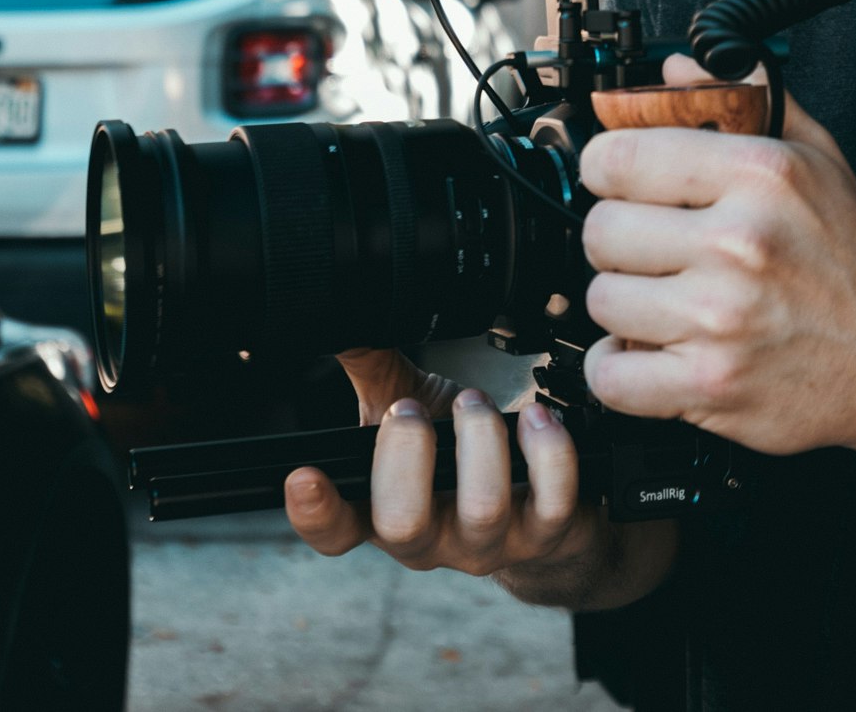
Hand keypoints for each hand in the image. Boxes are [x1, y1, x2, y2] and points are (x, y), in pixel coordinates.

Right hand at [283, 351, 622, 597]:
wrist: (542, 509)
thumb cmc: (462, 458)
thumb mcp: (412, 412)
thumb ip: (374, 371)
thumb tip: (338, 312)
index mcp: (385, 514)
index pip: (337, 532)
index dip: (316, 513)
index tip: (303, 476)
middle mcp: (433, 539)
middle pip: (401, 526)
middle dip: (406, 456)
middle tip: (412, 409)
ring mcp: (490, 543)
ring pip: (481, 508)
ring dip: (479, 438)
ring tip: (474, 402)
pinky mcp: (547, 534)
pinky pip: (552, 499)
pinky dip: (546, 449)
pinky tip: (536, 417)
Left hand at [577, 57, 855, 457]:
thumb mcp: (818, 159)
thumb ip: (747, 102)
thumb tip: (678, 71)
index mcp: (761, 176)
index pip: (620, 156)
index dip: (608, 168)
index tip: (619, 182)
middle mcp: (739, 243)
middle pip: (601, 231)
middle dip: (619, 241)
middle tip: (653, 250)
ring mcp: (722, 317)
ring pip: (601, 300)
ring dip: (625, 305)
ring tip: (666, 301)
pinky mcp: (710, 384)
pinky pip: (611, 374)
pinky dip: (619, 369)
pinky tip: (651, 351)